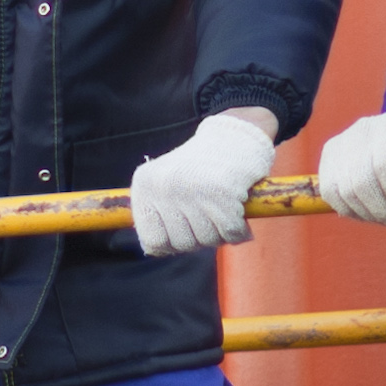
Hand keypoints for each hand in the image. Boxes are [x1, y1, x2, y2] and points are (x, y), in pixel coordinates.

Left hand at [128, 110, 279, 257]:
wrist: (233, 135)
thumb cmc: (200, 165)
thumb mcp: (165, 181)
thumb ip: (157, 212)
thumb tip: (154, 250)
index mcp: (145, 185)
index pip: (152, 241)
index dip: (173, 242)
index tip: (187, 229)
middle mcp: (164, 188)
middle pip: (182, 244)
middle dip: (200, 238)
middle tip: (210, 217)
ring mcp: (192, 191)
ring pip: (207, 240)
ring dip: (221, 233)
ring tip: (224, 211)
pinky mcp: (222, 193)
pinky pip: (231, 232)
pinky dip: (239, 231)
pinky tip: (240, 216)